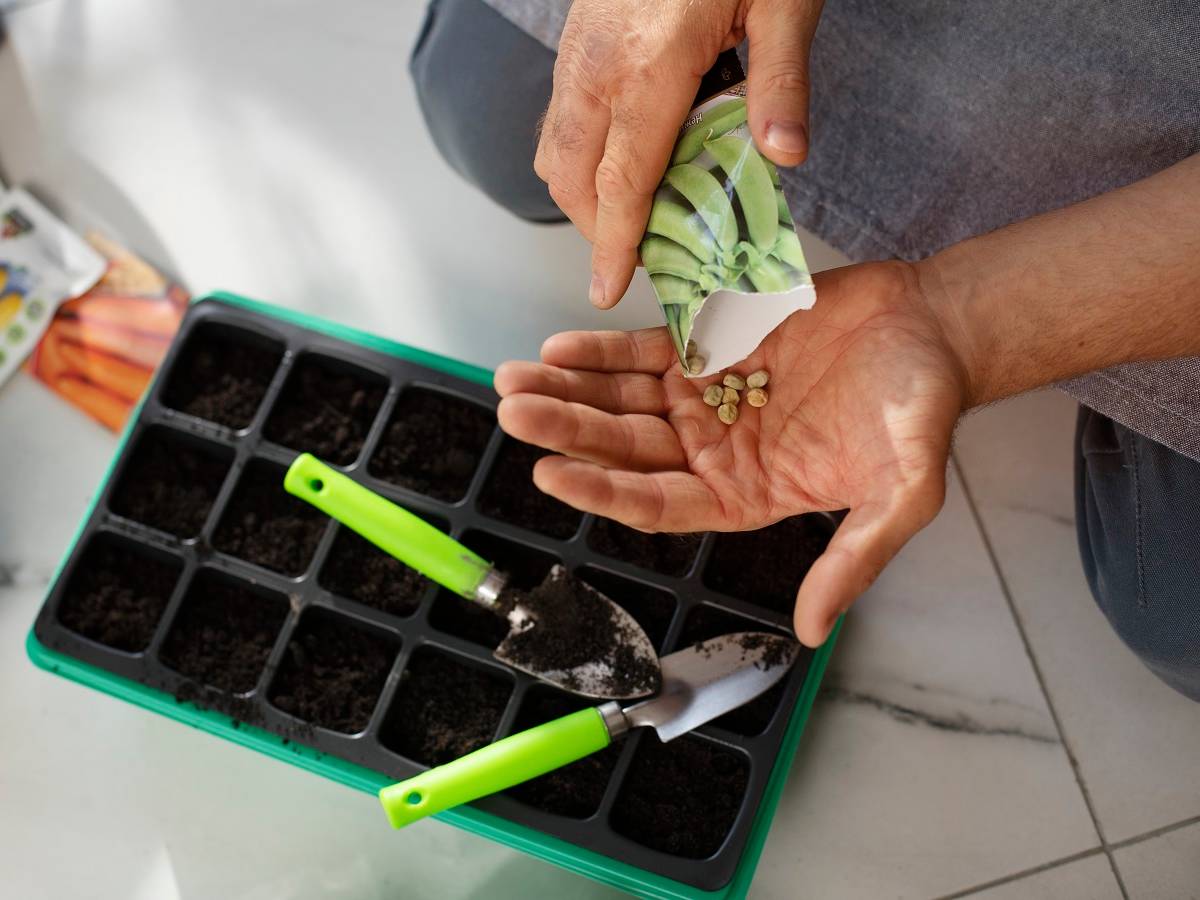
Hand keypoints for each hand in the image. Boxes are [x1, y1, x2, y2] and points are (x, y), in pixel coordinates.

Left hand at [494, 262, 966, 645]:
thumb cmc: (919, 411)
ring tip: (515, 377)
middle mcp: (715, 452)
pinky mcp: (710, 347)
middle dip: (568, 430)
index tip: (550, 475)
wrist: (930, 330)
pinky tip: (560, 348)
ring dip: (569, 390)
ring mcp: (707, 398)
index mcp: (745, 495)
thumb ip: (854, 560)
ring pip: (622, 400)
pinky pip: (643, 353)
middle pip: (625, 449)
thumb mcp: (901, 493)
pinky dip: (602, 351)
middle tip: (516, 412)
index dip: (603, 492)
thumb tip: (813, 632)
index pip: (657, 503)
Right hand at [536, 0, 824, 308]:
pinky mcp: (576, 38)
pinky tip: (626, 155)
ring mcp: (577, 51)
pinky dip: (582, 155)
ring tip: (636, 211)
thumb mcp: (783, 0)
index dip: (611, 245)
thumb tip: (784, 156)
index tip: (605, 288)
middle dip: (598, 228)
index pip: (620, 184)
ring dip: (585, 193)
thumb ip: (779, 82)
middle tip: (646, 251)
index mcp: (648, 68)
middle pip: (573, 179)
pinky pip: (561, 117)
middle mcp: (597, 66)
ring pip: (557, 150)